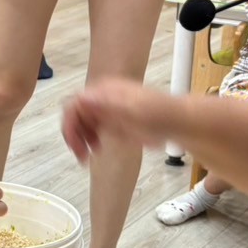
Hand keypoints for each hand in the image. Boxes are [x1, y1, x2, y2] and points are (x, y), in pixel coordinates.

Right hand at [62, 79, 176, 163]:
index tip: (75, 145)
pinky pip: (91, 130)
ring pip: (80, 124)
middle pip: (74, 115)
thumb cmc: (159, 114)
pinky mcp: (111, 121)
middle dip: (74, 135)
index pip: (74, 104)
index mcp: (104, 91)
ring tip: (89, 155)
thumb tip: (83, 98)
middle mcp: (101, 99)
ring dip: (80, 140)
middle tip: (81, 155)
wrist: (176, 121)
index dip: (70, 125)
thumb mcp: (134, 109)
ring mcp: (105, 110)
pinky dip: (89, 141)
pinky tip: (97, 150)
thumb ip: (108, 104)